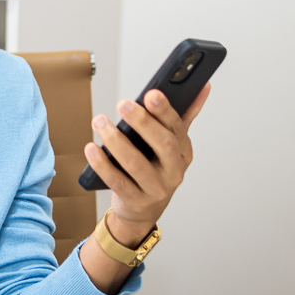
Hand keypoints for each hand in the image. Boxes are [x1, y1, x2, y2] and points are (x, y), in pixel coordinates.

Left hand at [83, 83, 211, 239]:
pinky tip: (91, 149)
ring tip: (99, 121)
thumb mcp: (173, 143)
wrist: (144, 209)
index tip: (151, 93)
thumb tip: (203, 86)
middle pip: (162, 145)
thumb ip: (185, 115)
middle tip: (123, 104)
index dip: (165, 111)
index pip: (177, 128)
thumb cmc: (157, 168)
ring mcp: (156, 189)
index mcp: (184, 152)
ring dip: (116, 141)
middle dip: (142, 122)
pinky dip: (103, 165)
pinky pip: (117, 182)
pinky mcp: (136, 201)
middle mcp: (174, 171)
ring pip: (136, 164)